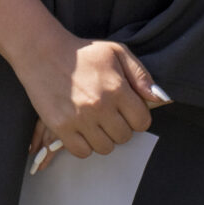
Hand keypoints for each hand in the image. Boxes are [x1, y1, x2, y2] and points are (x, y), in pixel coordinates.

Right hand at [0, 0, 166, 165]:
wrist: (44, 54)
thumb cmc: (84, 52)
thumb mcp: (118, 52)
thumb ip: (141, 75)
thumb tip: (159, 97)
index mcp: (117, 89)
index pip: (141, 122)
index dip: (139, 118)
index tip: (130, 112)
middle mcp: (100, 107)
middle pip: (123, 137)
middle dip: (122, 128)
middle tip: (112, 117)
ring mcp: (79, 119)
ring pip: (104, 147)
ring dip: (104, 138)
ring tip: (98, 124)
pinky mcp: (60, 127)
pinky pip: (81, 152)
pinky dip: (85, 146)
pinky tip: (84, 131)